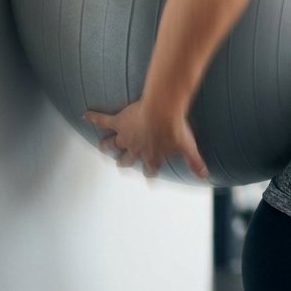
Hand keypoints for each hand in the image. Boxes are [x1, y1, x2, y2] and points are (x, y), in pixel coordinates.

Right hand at [83, 100, 207, 179]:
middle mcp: (135, 149)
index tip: (150, 178)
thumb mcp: (188, 148)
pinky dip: (93, 118)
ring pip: (110, 144)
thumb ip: (195, 163)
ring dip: (106, 145)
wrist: (163, 112)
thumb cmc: (176, 129)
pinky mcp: (119, 122)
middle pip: (126, 160)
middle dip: (123, 162)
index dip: (150, 174)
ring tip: (101, 146)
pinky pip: (103, 120)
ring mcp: (125, 135)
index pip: (149, 170)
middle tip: (120, 164)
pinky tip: (85, 115)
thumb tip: (206, 176)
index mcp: (151, 156)